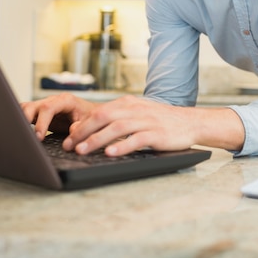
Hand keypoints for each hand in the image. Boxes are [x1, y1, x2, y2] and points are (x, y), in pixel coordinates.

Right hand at [21, 93, 95, 140]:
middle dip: (26, 120)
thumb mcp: (89, 123)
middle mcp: (53, 101)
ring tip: (21, 133)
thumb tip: (72, 133)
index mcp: (65, 101)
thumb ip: (80, 127)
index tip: (39, 136)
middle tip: (27, 136)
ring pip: (26, 108)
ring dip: (21, 119)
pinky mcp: (40, 113)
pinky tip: (21, 131)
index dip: (41, 122)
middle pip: (33, 106)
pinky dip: (21, 120)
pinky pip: (25, 113)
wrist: (93, 115)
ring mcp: (45, 106)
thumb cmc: (92, 118)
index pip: (48, 108)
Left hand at [60, 95, 197, 155]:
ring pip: (117, 127)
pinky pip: (137, 139)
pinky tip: (111, 153)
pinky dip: (122, 146)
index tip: (68, 139)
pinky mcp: (157, 134)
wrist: (190, 122)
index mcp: (127, 103)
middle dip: (84, 131)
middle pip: (103, 116)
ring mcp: (146, 121)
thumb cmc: (160, 121)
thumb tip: (83, 127)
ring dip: (97, 139)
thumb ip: (112, 119)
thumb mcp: (135, 115)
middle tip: (70, 146)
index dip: (81, 125)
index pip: (98, 111)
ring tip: (83, 150)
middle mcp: (135, 109)